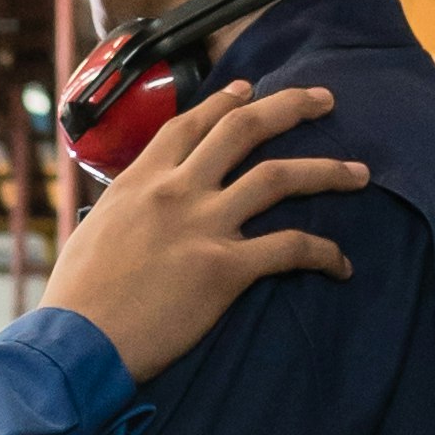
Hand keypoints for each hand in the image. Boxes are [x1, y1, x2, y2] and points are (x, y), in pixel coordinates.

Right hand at [44, 77, 371, 385]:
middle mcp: (176, 191)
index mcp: (140, 180)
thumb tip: (133, 213)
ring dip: (327, 172)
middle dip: (291, 108)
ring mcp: (203, 226)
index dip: (226, 100)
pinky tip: (342, 264)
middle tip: (324, 100)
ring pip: (280, 177)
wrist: (75, 344)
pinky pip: (290, 248)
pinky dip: (323, 253)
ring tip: (359, 173)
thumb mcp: (93, 233)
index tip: (251, 90)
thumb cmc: (76, 301)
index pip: (191, 123)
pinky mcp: (225, 269)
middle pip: (243, 129)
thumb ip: (124, 212)